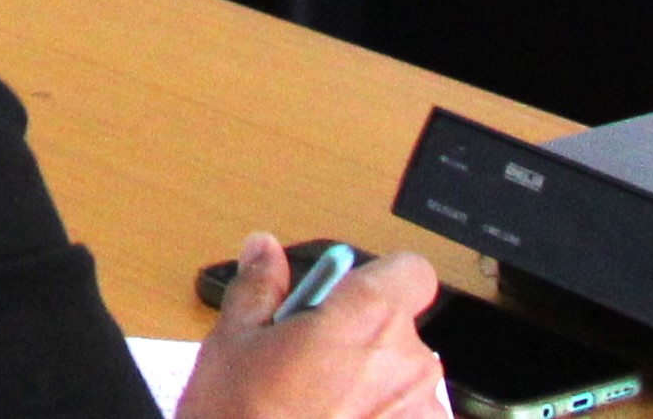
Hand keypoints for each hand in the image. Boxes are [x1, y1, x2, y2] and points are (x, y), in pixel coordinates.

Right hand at [179, 236, 447, 418]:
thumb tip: (264, 249)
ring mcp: (419, 413)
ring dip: (372, 388)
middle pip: (399, 331)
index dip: (381, 280)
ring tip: (318, 410)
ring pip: (402, 382)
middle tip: (309, 365)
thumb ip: (259, 287)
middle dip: (361, 341)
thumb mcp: (233, 343)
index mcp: (367, 317)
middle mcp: (407, 362)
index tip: (345, 297)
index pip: (410, 272)